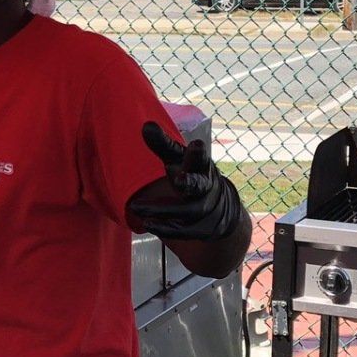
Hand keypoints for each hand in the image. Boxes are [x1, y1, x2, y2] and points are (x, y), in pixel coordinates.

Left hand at [128, 121, 245, 243]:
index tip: (196, 144)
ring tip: (137, 207)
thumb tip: (146, 125)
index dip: (198, 153)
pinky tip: (148, 223)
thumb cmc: (191, 175)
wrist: (219, 207)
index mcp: (202, 167)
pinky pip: (184, 231)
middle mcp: (207, 188)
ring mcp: (206, 209)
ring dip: (162, 210)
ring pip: (187, 211)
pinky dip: (166, 228)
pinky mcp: (202, 228)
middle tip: (178, 178)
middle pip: (200, 185)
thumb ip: (164, 144)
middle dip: (190, 182)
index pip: (201, 158)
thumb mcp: (179, 159)